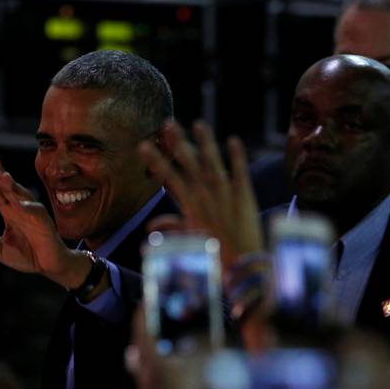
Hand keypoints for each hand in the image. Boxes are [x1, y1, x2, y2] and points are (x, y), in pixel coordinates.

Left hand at [0, 157, 88, 288]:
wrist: (47, 266)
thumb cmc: (27, 255)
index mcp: (8, 211)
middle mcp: (20, 208)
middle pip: (8, 188)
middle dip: (0, 174)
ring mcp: (32, 214)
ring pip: (22, 196)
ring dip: (14, 187)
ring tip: (4, 177)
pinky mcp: (44, 223)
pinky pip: (36, 213)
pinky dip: (28, 208)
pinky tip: (20, 205)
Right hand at [140, 121, 264, 269]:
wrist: (242, 265)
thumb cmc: (215, 254)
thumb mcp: (189, 240)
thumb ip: (171, 228)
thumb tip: (149, 227)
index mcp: (190, 206)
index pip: (169, 178)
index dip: (156, 161)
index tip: (144, 145)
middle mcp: (206, 197)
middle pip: (189, 164)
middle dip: (177, 143)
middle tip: (167, 123)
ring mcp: (226, 194)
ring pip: (213, 162)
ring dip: (205, 142)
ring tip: (198, 124)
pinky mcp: (245, 196)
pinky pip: (240, 171)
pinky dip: (237, 156)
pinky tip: (234, 139)